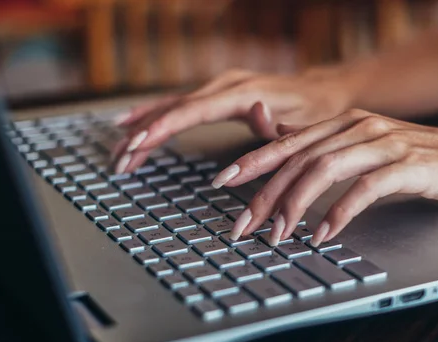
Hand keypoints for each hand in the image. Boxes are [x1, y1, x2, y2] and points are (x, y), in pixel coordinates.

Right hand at [111, 68, 353, 172]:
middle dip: (143, 134)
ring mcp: (217, 88)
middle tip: (119, 159)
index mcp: (240, 93)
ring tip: (117, 150)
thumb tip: (256, 113)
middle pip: (172, 108)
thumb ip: (277, 125)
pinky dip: (153, 116)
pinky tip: (132, 123)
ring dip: (142, 128)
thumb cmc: (312, 110)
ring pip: (170, 106)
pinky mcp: (215, 94)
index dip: (162, 128)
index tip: (137, 144)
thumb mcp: (302, 121)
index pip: (191, 111)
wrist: (319, 90)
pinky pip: (177, 105)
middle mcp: (223, 86)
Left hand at [212, 109, 437, 246]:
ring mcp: (383, 143)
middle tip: (244, 224)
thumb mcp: (363, 150)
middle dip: (265, 193)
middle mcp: (358, 127)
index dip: (253, 161)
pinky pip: (364, 188)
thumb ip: (325, 151)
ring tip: (279, 234)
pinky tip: (323, 233)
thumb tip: (283, 156)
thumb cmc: (414, 160)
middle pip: (299, 159)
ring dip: (296, 204)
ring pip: (324, 170)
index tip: (224, 182)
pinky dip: (339, 212)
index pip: (288, 142)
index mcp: (343, 122)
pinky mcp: (407, 164)